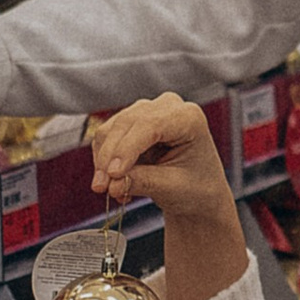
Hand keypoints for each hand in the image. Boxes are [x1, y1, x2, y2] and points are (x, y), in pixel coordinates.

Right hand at [90, 94, 234, 224]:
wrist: (198, 192)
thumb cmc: (195, 188)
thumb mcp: (173, 188)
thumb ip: (143, 182)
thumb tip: (112, 184)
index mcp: (188, 118)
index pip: (150, 125)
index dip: (127, 148)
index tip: (113, 174)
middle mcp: (167, 107)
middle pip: (126, 124)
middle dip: (109, 158)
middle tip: (101, 188)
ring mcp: (147, 111)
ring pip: (111, 130)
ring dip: (104, 162)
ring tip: (112, 192)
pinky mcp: (130, 123)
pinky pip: (107, 138)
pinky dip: (105, 162)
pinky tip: (115, 185)